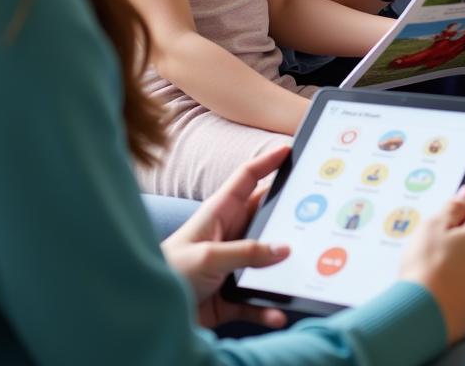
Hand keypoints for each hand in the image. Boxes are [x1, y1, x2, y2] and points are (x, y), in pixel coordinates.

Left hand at [162, 145, 290, 328]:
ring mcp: (233, 264)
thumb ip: (245, 252)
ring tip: (301, 273)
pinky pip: (258, 298)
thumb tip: (283, 249)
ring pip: (268, 261)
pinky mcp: (233, 294)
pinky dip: (269, 307)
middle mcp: (230, 234)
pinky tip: (277, 314)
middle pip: (267, 218)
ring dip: (283, 270)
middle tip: (316, 216)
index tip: (289, 149)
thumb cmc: (168, 272)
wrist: (148, 314)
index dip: (267, 162)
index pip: (247, 178)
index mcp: (220, 213)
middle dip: (290, 217)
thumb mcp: (207, 256)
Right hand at [398, 185, 464, 343]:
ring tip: (436, 273)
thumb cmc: (425, 267)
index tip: (442, 225)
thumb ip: (454, 206)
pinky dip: (460, 291)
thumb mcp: (433, 225)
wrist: (421, 314)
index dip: (458, 217)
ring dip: (462, 267)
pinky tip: (442, 291)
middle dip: (460, 243)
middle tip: (434, 249)